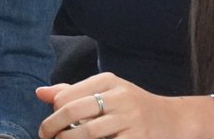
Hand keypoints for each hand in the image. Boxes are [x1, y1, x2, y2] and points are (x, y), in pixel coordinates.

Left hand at [37, 73, 207, 138]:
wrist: (173, 120)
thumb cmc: (132, 106)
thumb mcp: (106, 92)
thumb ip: (73, 92)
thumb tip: (40, 92)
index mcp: (109, 81)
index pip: (67, 95)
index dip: (52, 113)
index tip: (49, 126)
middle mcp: (120, 96)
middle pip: (74, 111)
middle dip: (53, 128)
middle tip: (47, 137)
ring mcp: (130, 118)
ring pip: (87, 133)